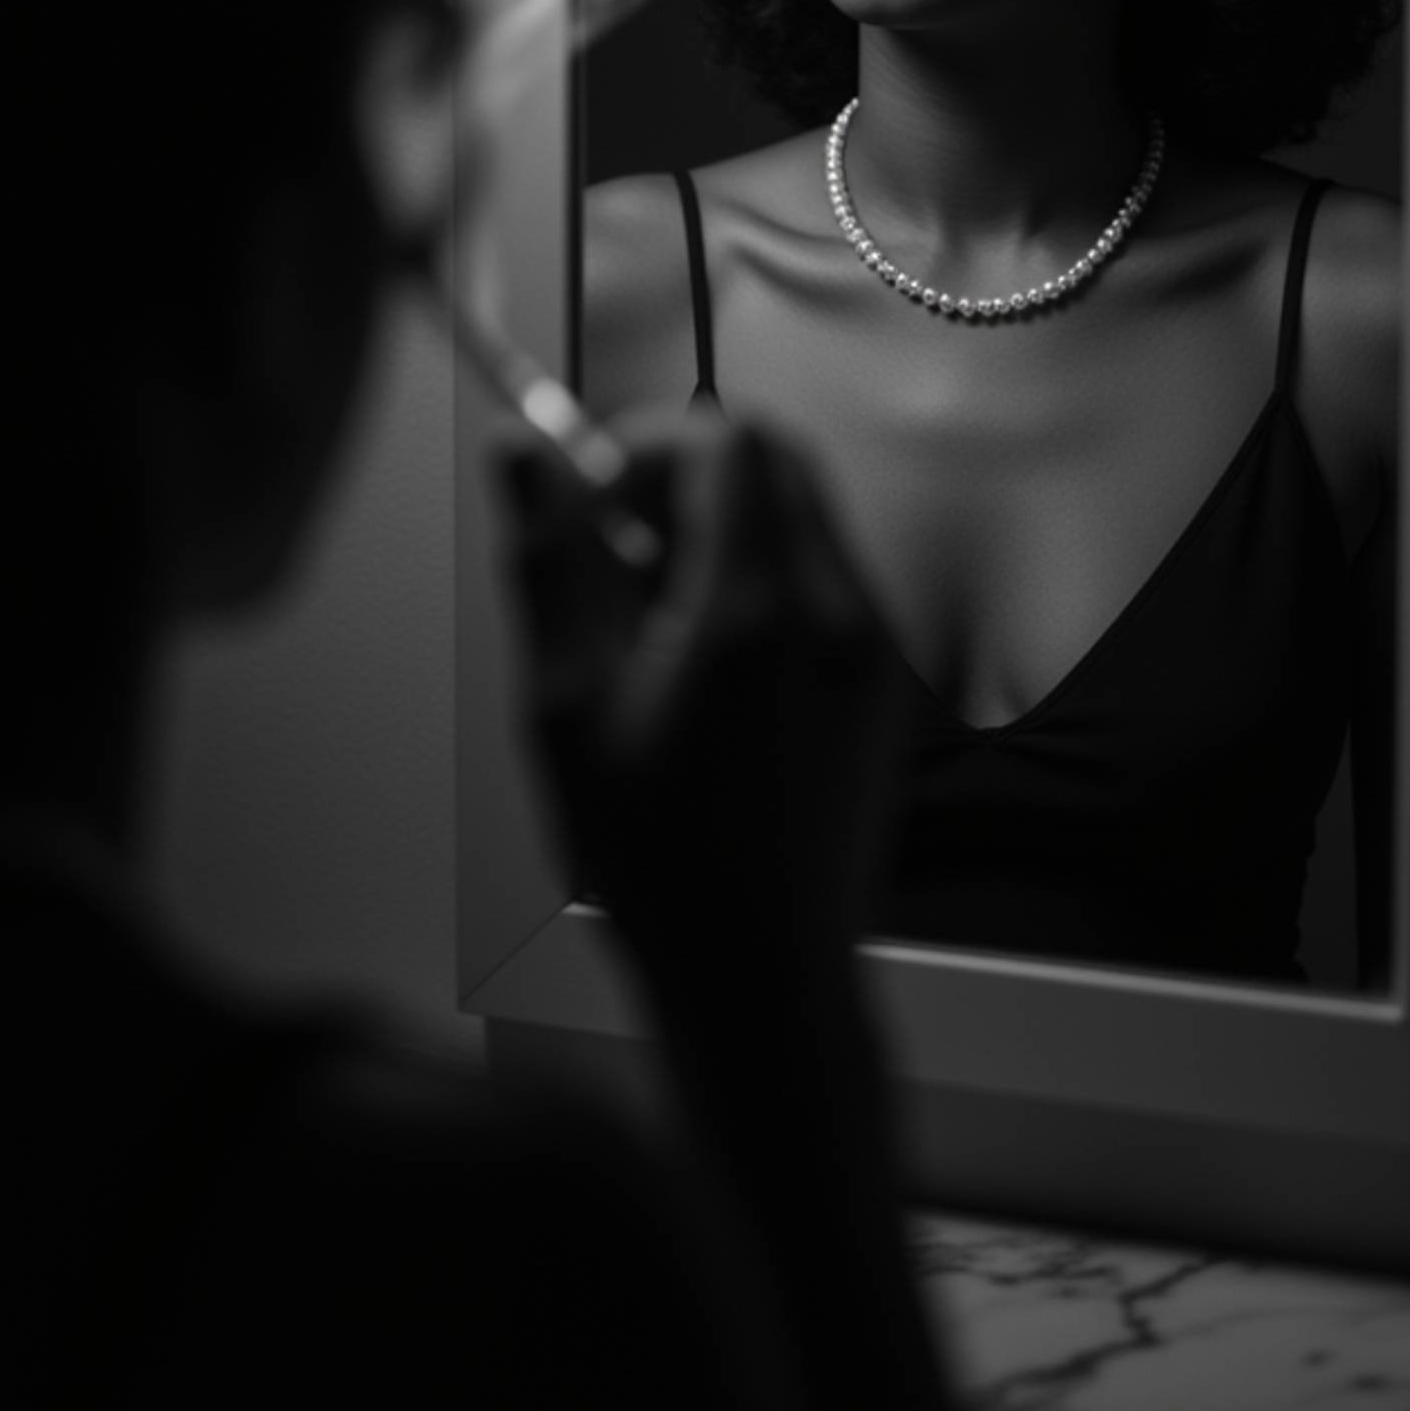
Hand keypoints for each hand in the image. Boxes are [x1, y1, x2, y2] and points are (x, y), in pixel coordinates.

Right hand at [494, 416, 909, 989]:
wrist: (765, 972)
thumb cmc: (659, 862)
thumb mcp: (567, 710)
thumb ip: (549, 564)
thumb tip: (524, 453)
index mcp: (751, 612)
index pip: (725, 438)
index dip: (649, 444)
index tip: (599, 498)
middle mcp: (834, 612)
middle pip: (776, 458)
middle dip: (690, 476)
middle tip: (624, 554)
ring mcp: (872, 645)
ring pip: (805, 512)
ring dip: (729, 526)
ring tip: (658, 624)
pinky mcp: (885, 678)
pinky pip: (831, 574)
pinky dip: (771, 576)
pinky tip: (713, 664)